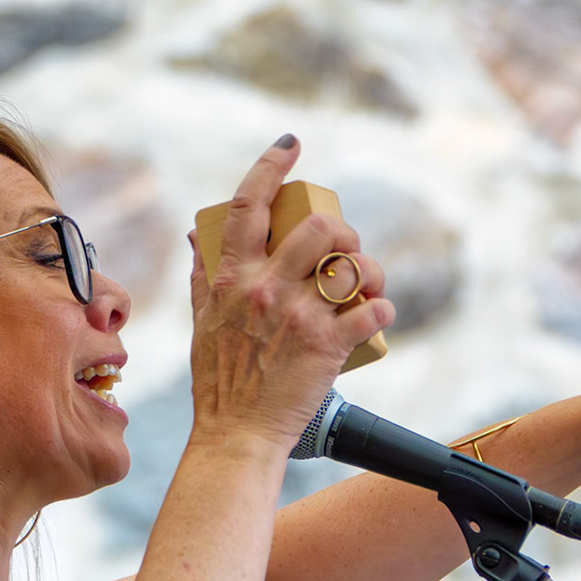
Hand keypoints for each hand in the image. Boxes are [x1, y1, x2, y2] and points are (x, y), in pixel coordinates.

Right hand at [184, 136, 394, 450]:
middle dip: (340, 229)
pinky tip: (379, 314)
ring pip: (350, 265)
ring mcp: (297, 317)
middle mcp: (264, 289)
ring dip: (368, 267)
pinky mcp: (326, 347)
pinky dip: (383, 309)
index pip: (250, 204)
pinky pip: (371, 312)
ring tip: (367, 281)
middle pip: (317, 227)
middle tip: (344, 246)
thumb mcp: (201, 322)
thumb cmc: (218, 381)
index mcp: (231, 278)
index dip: (272, 165)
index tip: (291, 145)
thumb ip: (202, 276)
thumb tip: (197, 236)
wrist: (235, 435)